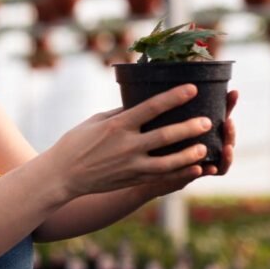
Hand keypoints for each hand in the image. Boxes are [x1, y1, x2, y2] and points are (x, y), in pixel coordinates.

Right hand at [46, 84, 213, 198]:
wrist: (63, 174)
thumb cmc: (77, 142)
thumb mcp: (96, 121)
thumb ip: (121, 114)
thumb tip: (142, 103)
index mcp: (118, 125)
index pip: (152, 107)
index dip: (174, 97)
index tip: (192, 89)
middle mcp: (126, 145)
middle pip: (165, 136)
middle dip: (189, 128)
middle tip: (207, 122)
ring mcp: (131, 165)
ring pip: (168, 162)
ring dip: (188, 154)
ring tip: (203, 148)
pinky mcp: (132, 179)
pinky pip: (161, 177)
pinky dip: (179, 173)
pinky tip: (193, 168)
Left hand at [140, 89, 238, 197]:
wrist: (135, 170)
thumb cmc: (143, 141)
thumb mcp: (150, 121)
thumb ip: (155, 107)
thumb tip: (151, 79)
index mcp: (192, 128)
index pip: (216, 113)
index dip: (227, 104)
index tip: (233, 93)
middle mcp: (201, 143)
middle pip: (224, 135)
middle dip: (230, 129)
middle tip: (229, 122)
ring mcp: (198, 159)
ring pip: (222, 155)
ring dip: (227, 152)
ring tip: (227, 147)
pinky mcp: (190, 175)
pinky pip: (207, 173)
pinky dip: (212, 170)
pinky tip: (211, 167)